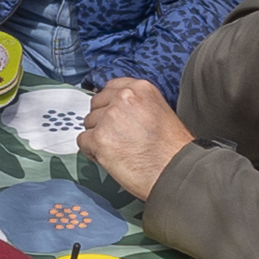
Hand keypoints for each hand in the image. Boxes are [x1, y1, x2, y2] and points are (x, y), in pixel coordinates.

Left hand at [84, 77, 191, 201]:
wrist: (175, 171)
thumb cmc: (172, 149)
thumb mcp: (160, 112)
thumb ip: (137, 105)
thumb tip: (116, 109)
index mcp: (141, 88)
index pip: (111, 87)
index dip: (109, 104)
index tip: (111, 115)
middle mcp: (124, 98)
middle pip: (96, 105)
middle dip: (102, 121)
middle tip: (116, 137)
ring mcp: (110, 117)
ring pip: (89, 123)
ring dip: (97, 136)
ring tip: (117, 150)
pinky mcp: (100, 138)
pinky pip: (83, 141)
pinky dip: (92, 152)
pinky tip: (108, 158)